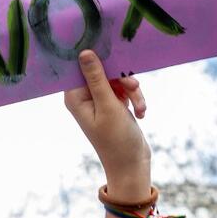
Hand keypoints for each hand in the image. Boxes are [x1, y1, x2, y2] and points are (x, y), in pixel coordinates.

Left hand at [63, 49, 150, 195]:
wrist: (132, 164)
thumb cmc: (116, 139)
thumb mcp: (108, 105)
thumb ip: (96, 78)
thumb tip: (84, 52)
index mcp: (75, 97)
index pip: (81, 66)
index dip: (97, 58)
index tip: (113, 53)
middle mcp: (84, 97)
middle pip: (102, 70)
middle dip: (121, 79)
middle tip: (134, 86)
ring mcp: (99, 100)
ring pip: (117, 80)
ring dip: (132, 91)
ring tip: (140, 107)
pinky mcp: (113, 104)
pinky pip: (124, 90)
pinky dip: (135, 98)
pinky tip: (141, 113)